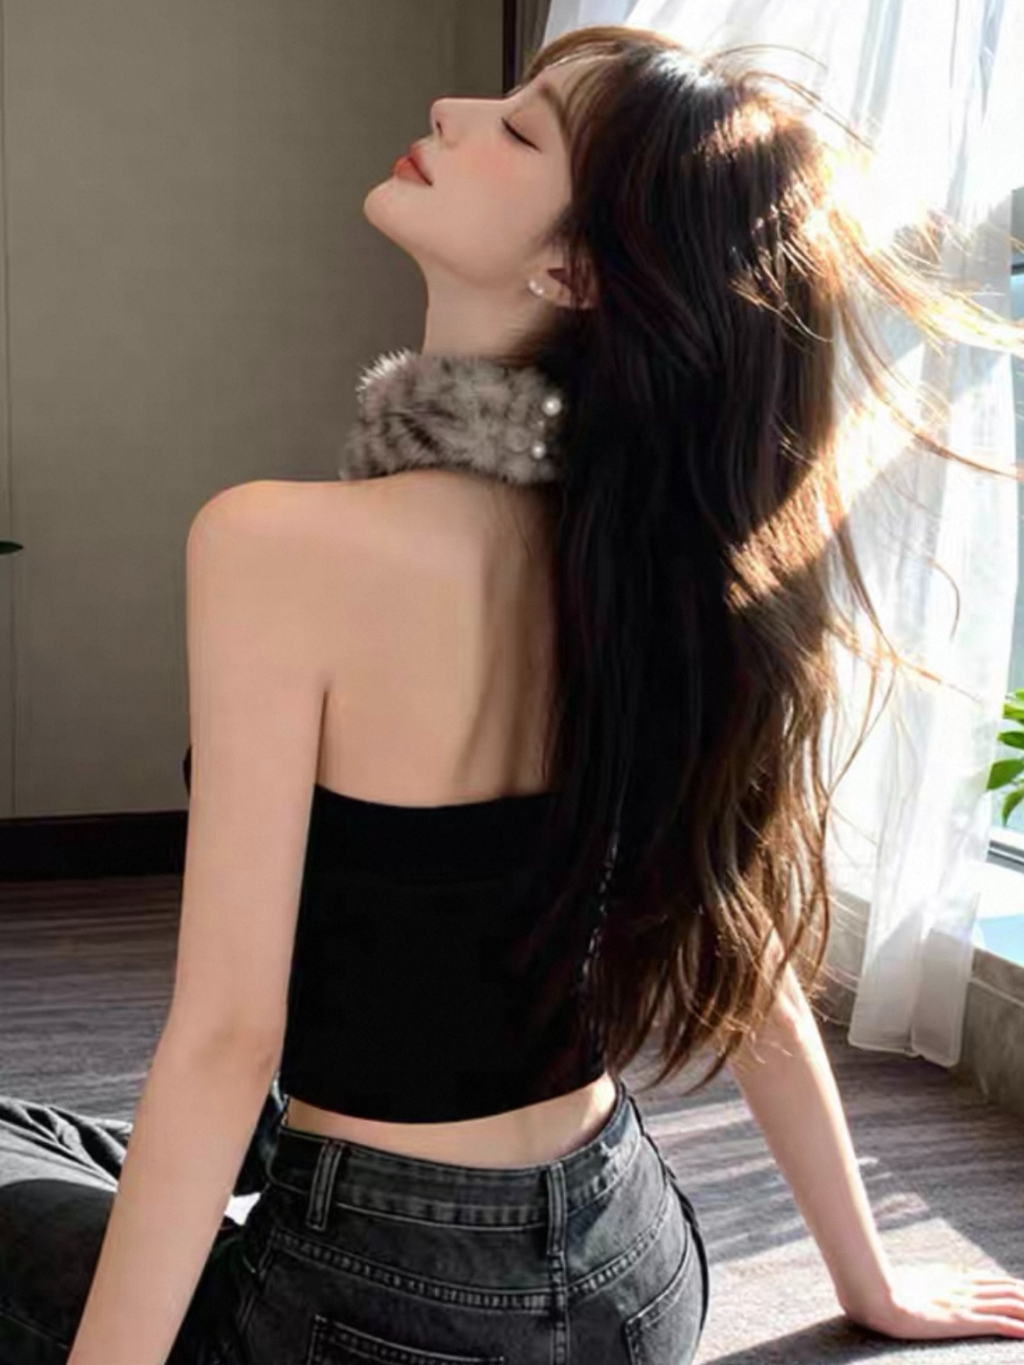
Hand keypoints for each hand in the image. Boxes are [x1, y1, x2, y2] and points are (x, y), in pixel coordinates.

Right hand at [841, 1262, 1023, 1341]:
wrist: (878, 1297)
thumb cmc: (886, 1289)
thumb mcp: (908, 1279)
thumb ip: (923, 1279)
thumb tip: (925, 1277)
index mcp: (950, 1277)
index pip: (990, 1281)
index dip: (1011, 1285)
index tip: (1023, 1289)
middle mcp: (962, 1287)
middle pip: (1005, 1290)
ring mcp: (964, 1304)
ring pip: (1007, 1304)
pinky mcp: (962, 1321)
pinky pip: (997, 1324)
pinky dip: (1016, 1328)